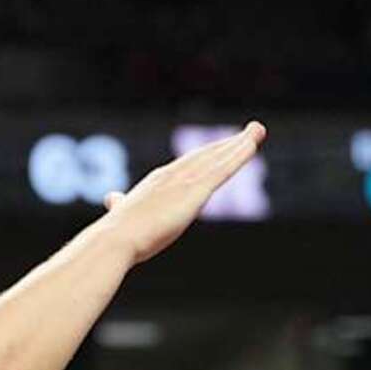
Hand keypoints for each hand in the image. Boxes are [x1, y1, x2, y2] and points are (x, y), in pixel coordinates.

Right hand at [98, 121, 265, 264]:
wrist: (115, 239)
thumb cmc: (116, 233)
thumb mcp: (122, 214)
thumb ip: (121, 204)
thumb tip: (111, 198)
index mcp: (157, 181)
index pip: (189, 164)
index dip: (209, 154)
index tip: (223, 147)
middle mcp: (172, 175)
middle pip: (207, 155)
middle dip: (230, 143)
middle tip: (253, 130)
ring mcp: (184, 182)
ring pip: (218, 158)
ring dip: (240, 144)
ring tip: (259, 130)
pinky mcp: (194, 192)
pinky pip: (222, 170)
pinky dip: (238, 156)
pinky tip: (252, 146)